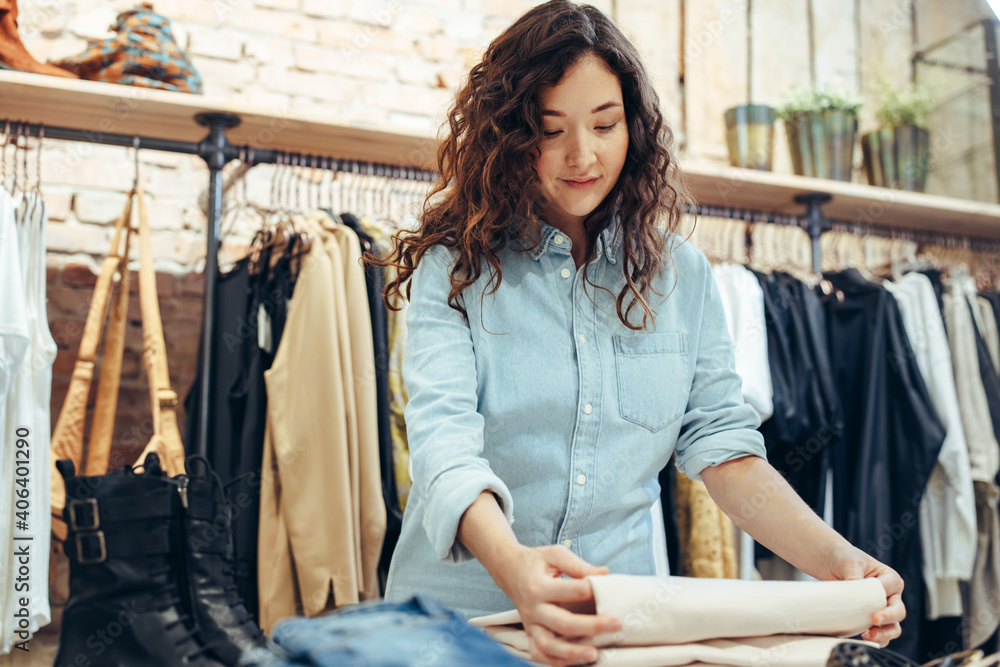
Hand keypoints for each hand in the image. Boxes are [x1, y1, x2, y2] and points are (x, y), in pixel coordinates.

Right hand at [494, 545, 620, 665]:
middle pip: (563, 623)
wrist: (508, 570)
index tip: (609, 589)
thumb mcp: (554, 555)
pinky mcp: (530, 633)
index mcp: (538, 586)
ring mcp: (530, 624)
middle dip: (592, 626)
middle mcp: (533, 608)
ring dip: (572, 653)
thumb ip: (578, 565)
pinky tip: (574, 662)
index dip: (593, 589)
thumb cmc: (535, 561)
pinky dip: (556, 662)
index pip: (572, 590)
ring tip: (594, 654)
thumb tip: (604, 574)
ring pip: (549, 646)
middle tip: (616, 624)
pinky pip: (539, 654)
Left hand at [823, 545, 904, 647]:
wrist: (833, 565)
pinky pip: (881, 633)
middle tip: (874, 621)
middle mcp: (891, 595)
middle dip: (888, 619)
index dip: (884, 600)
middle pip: (899, 611)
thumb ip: (854, 573)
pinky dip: (877, 639)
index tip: (874, 611)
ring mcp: (883, 608)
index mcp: (890, 578)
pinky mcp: (873, 618)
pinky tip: (865, 637)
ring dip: (884, 633)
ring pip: (894, 626)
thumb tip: (853, 585)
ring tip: (868, 635)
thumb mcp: (850, 562)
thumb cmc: (846, 560)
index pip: (892, 589)